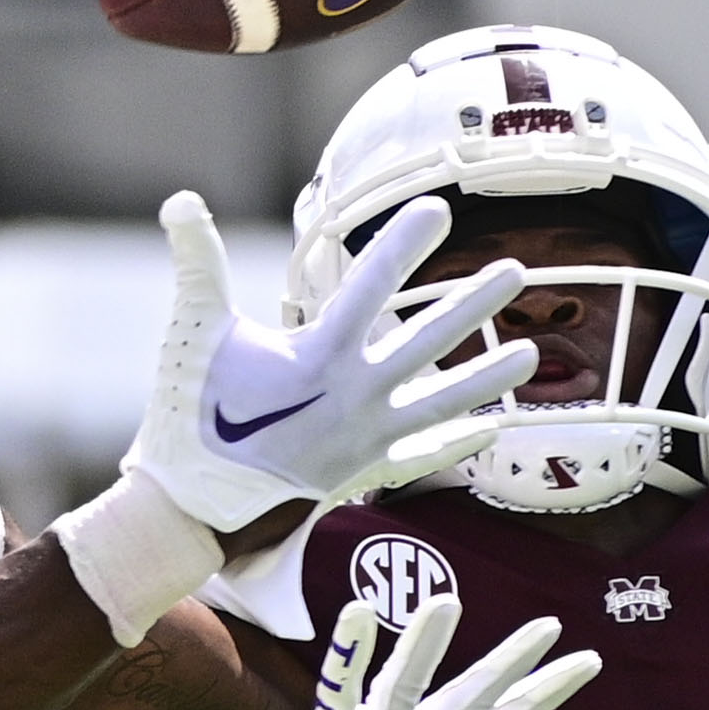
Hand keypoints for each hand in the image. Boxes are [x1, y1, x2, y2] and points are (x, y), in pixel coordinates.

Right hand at [129, 191, 533, 543]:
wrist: (196, 509)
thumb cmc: (190, 417)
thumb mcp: (191, 334)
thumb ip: (196, 266)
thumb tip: (177, 200)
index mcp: (318, 358)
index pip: (371, 286)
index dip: (404, 244)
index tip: (439, 208)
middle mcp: (355, 397)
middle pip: (429, 342)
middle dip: (473, 304)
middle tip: (515, 272)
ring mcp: (366, 437)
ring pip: (443, 402)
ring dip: (488, 377)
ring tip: (531, 353)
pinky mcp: (365, 468)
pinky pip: (424, 453)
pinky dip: (459, 441)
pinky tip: (493, 427)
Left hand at [331, 600, 597, 709]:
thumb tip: (466, 708)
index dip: (547, 692)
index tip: (587, 662)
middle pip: (472, 703)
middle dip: (513, 664)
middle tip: (551, 625)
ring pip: (404, 690)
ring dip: (425, 646)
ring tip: (446, 602)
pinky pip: (337, 696)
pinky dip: (347, 655)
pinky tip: (356, 613)